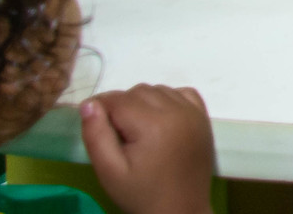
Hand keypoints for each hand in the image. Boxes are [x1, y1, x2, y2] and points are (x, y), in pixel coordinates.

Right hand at [80, 83, 214, 213]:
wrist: (180, 211)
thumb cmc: (141, 194)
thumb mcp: (109, 171)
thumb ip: (96, 135)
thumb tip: (89, 104)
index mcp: (154, 124)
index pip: (119, 99)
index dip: (100, 106)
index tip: (91, 119)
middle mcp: (178, 111)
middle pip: (139, 92)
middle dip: (120, 106)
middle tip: (113, 132)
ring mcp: (194, 112)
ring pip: (159, 90)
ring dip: (142, 101)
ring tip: (134, 130)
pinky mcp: (204, 117)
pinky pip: (182, 93)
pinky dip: (166, 99)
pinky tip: (158, 119)